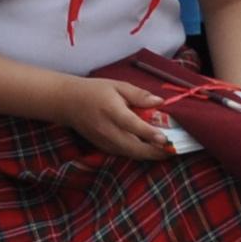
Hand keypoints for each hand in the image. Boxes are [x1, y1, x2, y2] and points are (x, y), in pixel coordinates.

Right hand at [49, 75, 176, 161]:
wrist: (68, 103)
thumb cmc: (95, 91)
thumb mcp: (117, 86)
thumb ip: (139, 95)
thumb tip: (160, 102)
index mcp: (111, 110)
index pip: (132, 125)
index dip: (149, 133)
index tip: (164, 138)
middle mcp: (107, 130)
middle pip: (133, 147)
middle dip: (154, 152)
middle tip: (172, 150)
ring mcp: (104, 141)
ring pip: (130, 154)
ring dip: (149, 155)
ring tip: (166, 152)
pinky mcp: (103, 147)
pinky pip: (124, 154)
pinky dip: (139, 154)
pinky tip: (150, 150)